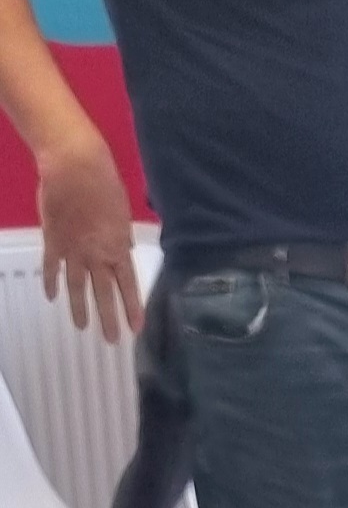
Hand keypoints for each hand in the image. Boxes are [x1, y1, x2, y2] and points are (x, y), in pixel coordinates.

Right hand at [37, 126, 141, 338]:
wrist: (74, 166)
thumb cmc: (104, 183)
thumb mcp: (122, 212)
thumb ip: (122, 235)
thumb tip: (125, 249)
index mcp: (118, 248)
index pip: (128, 285)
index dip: (133, 308)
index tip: (136, 328)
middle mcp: (97, 255)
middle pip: (104, 293)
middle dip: (109, 319)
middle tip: (112, 340)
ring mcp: (73, 250)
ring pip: (77, 287)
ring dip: (80, 309)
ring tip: (82, 328)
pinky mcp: (53, 241)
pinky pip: (51, 267)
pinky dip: (50, 282)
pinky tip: (50, 297)